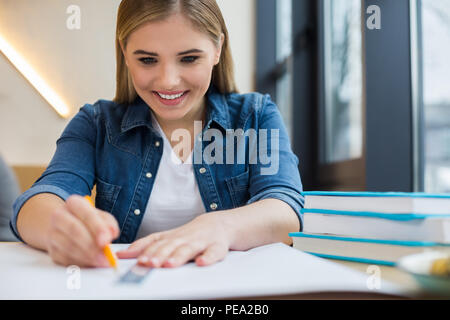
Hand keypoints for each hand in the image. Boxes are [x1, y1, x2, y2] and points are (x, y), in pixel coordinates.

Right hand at [46, 195, 119, 267]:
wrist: (63, 226)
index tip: (106, 241)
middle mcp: (59, 215)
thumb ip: (109, 223)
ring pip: (69, 247)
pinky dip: (80, 263)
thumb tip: (112, 234)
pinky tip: (91, 263)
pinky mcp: (51, 249)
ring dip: (87, 257)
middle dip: (92, 246)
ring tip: (101, 261)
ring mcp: (52, 233)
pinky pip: (65, 259)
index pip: (86, 214)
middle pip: (75, 230)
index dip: (97, 228)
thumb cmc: (86, 221)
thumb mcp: (99, 216)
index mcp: (74, 203)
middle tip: (105, 257)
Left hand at [116, 212, 232, 267]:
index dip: (146, 250)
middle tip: (150, 263)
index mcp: (172, 237)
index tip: (135, 259)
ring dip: (179, 256)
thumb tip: (122, 254)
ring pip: (189, 249)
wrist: (219, 224)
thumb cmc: (190, 234)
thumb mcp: (168, 238)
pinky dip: (208, 258)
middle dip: (159, 254)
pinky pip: (214, 253)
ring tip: (169, 264)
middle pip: (170, 246)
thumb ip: (147, 246)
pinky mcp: (217, 247)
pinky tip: (201, 263)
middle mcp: (185, 238)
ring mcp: (201, 242)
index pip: (156, 242)